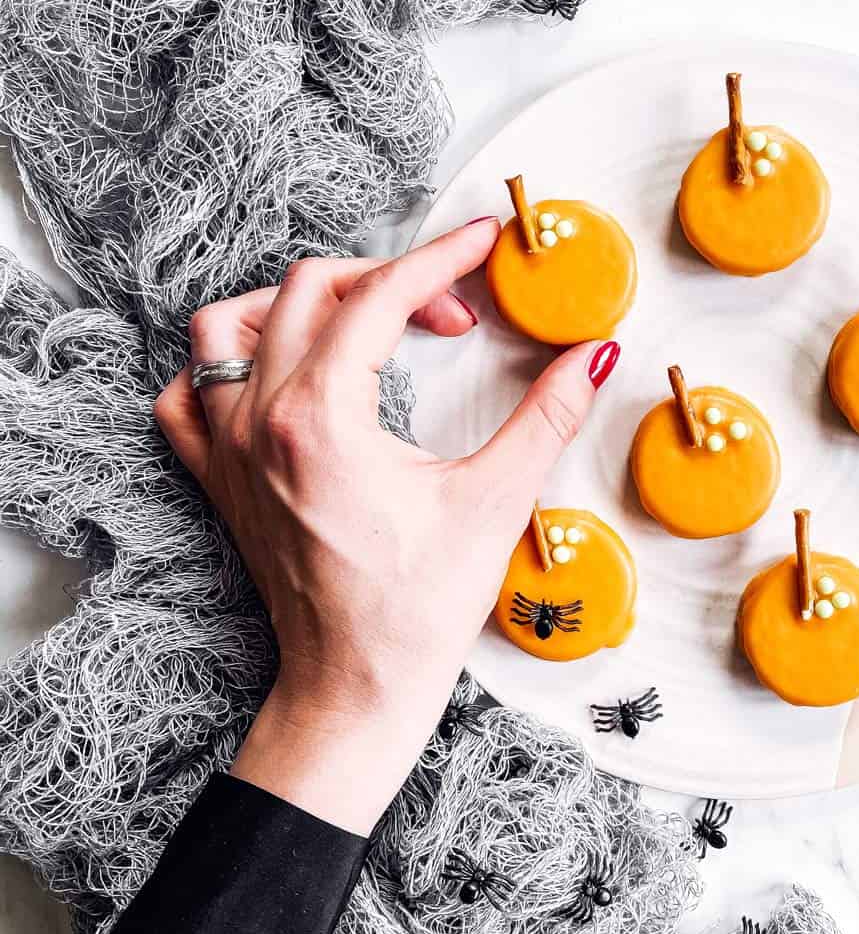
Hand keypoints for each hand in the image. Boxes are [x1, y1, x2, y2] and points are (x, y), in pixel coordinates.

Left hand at [153, 218, 619, 833]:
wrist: (354, 688)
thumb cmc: (416, 611)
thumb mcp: (494, 501)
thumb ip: (548, 416)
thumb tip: (595, 357)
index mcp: (321, 418)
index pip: (379, 296)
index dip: (440, 259)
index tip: (480, 245)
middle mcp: (260, 421)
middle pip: (307, 290)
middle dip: (389, 280)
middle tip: (452, 314)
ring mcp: (227, 449)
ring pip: (228, 325)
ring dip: (296, 304)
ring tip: (363, 321)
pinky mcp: (218, 479)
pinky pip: (188, 394)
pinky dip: (223, 364)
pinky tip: (276, 372)